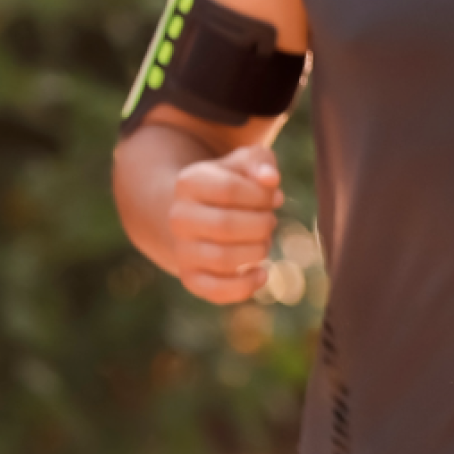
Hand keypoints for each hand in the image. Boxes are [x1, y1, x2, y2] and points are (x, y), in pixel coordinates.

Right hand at [166, 145, 282, 303]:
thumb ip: (260, 161)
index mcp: (189, 182)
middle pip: (226, 226)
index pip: (231, 189)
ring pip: (222, 259)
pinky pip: (214, 291)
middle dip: (262, 224)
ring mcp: (181, 249)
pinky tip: (262, 273)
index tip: (274, 197)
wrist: (198, 213)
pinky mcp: (191, 277)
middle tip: (269, 220)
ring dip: (257, 251)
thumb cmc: (233, 183)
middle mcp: (178, 217)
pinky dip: (244, 287)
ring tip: (263, 241)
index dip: (262, 195)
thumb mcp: (245, 162)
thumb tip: (270, 179)